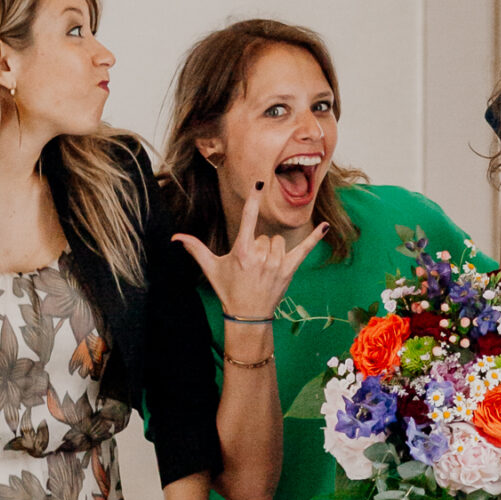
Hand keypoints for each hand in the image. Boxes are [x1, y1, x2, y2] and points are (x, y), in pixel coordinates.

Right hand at [174, 185, 327, 321]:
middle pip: (264, 235)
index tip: (259, 184)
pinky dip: (315, 238)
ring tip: (264, 269)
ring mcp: (276, 263)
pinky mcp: (289, 270)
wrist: (248, 315)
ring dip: (272, 251)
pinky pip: (304, 249)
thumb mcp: (211, 268)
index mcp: (241, 251)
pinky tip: (325, 226)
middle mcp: (260, 255)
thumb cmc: (228, 290)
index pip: (247, 218)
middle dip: (258, 247)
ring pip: (278, 242)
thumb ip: (195, 249)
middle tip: (251, 267)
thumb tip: (175, 236)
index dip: (252, 200)